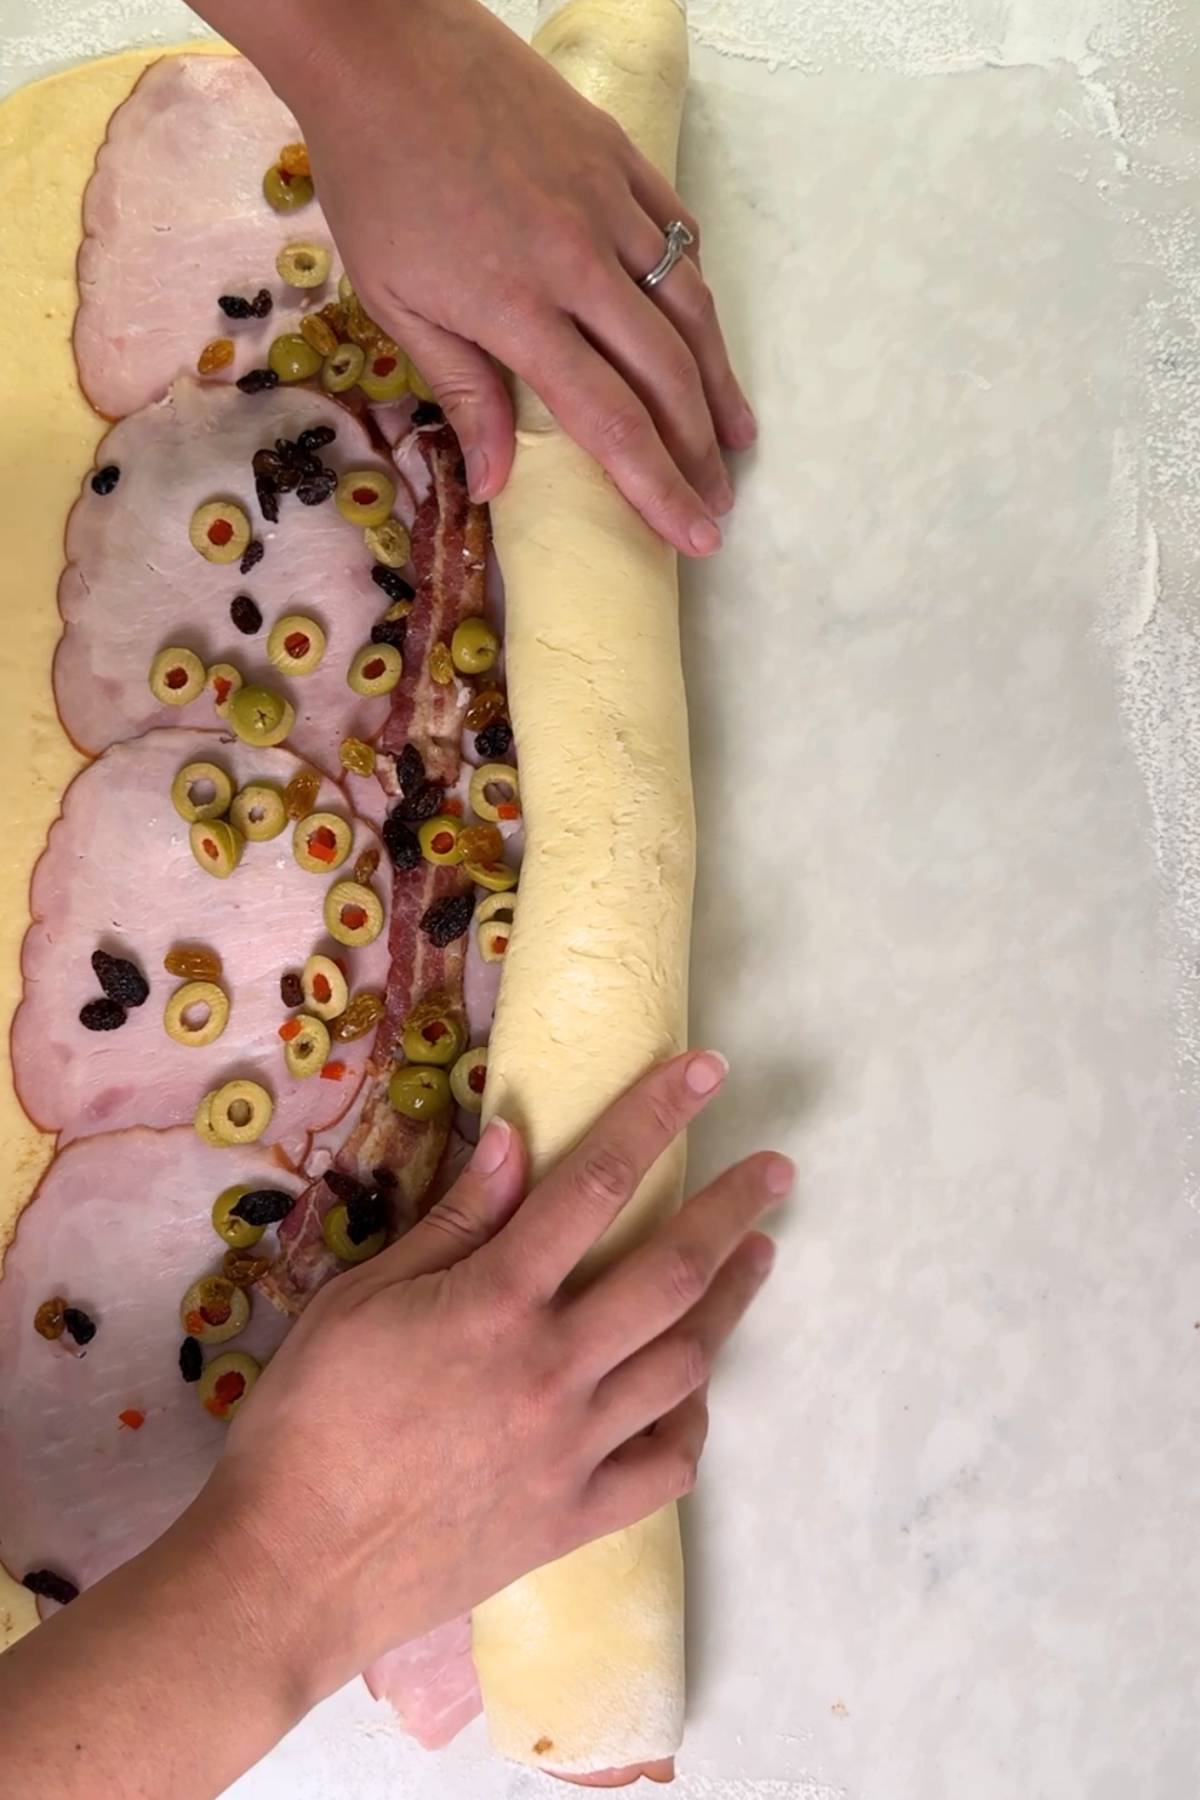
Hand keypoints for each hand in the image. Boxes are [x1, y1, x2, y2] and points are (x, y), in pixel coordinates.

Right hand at [192, 1051, 787, 1703]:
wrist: (290, 1569)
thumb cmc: (309, 1418)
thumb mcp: (363, 1297)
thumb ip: (454, 1221)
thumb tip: (516, 1139)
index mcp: (497, 1302)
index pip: (596, 1184)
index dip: (655, 1116)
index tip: (705, 1072)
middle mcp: (554, 1368)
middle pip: (674, 1272)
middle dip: (733, 1210)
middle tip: (775, 1172)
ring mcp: (574, 1449)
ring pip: (686, 1363)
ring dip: (732, 1301)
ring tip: (758, 1257)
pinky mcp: (576, 1518)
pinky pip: (666, 1466)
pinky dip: (691, 1421)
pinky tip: (695, 1389)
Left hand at [251, 0, 755, 553]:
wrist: (385, 53)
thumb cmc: (377, 181)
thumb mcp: (397, 302)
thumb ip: (461, 392)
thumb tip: (496, 485)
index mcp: (518, 309)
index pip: (610, 420)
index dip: (658, 487)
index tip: (693, 535)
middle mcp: (579, 262)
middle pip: (666, 376)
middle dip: (699, 451)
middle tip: (718, 504)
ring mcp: (608, 204)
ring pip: (690, 308)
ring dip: (719, 382)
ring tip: (737, 435)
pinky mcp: (620, 157)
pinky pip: (678, 234)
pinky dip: (696, 291)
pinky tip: (704, 335)